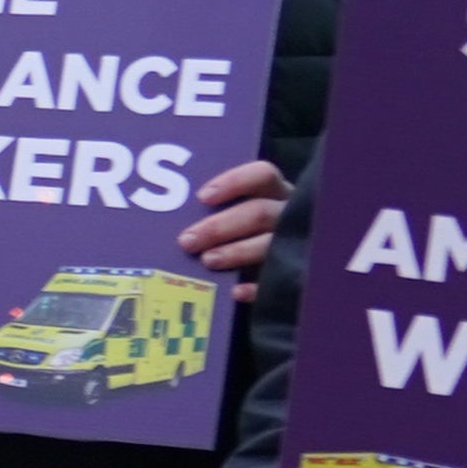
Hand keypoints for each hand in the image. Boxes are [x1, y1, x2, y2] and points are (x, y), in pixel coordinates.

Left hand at [181, 157, 288, 283]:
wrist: (290, 268)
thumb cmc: (247, 232)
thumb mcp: (240, 213)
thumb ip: (218, 210)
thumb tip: (168, 218)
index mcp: (276, 193)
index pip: (263, 175)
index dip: (235, 182)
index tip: (203, 197)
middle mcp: (290, 215)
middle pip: (258, 212)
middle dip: (220, 227)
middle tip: (187, 241)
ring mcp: (296, 244)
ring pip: (269, 244)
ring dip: (236, 252)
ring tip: (207, 261)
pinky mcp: (298, 274)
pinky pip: (281, 280)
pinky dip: (257, 287)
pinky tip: (236, 292)